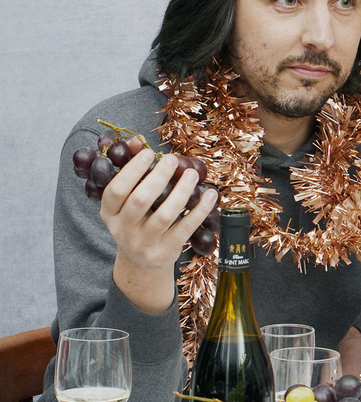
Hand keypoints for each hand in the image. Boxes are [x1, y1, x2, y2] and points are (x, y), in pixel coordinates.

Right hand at [100, 137, 216, 312]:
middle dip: (158, 178)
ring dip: (181, 192)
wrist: (141, 262)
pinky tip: (210, 194)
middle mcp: (123, 230)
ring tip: (192, 174)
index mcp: (109, 213)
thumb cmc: (136, 220)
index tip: (149, 153)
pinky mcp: (166, 251)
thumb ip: (132, 170)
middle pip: (140, 201)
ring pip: (164, 216)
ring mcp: (144, 243)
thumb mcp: (126, 200)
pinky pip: (186, 228)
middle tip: (172, 160)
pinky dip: (200, 210)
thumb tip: (136, 139)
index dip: (132, 171)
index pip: (116, 191)